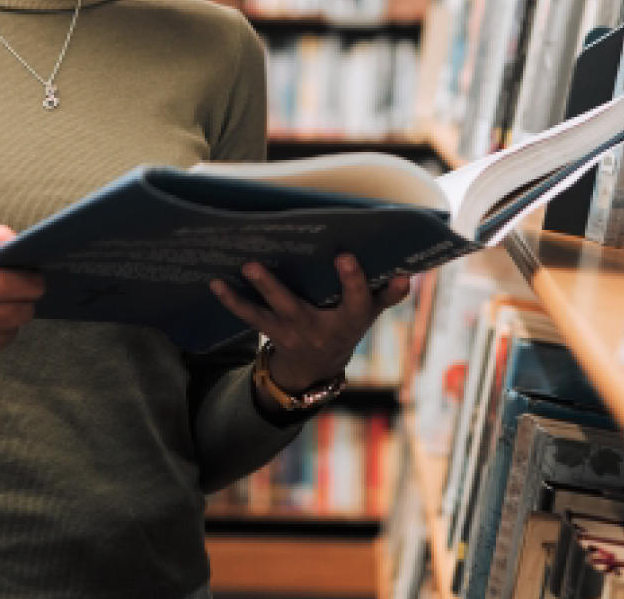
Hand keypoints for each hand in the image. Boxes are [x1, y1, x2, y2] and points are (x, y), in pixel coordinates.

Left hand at [209, 254, 410, 393]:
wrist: (317, 368)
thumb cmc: (347, 326)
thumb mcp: (370, 313)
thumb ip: (388, 294)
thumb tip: (408, 273)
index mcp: (349, 319)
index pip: (357, 300)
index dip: (352, 280)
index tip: (345, 255)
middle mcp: (318, 328)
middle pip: (296, 307)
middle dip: (277, 287)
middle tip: (259, 264)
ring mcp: (291, 331)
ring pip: (267, 313)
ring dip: (252, 291)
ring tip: (241, 267)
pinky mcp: (272, 331)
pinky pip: (250, 316)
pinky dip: (232, 300)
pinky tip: (215, 283)